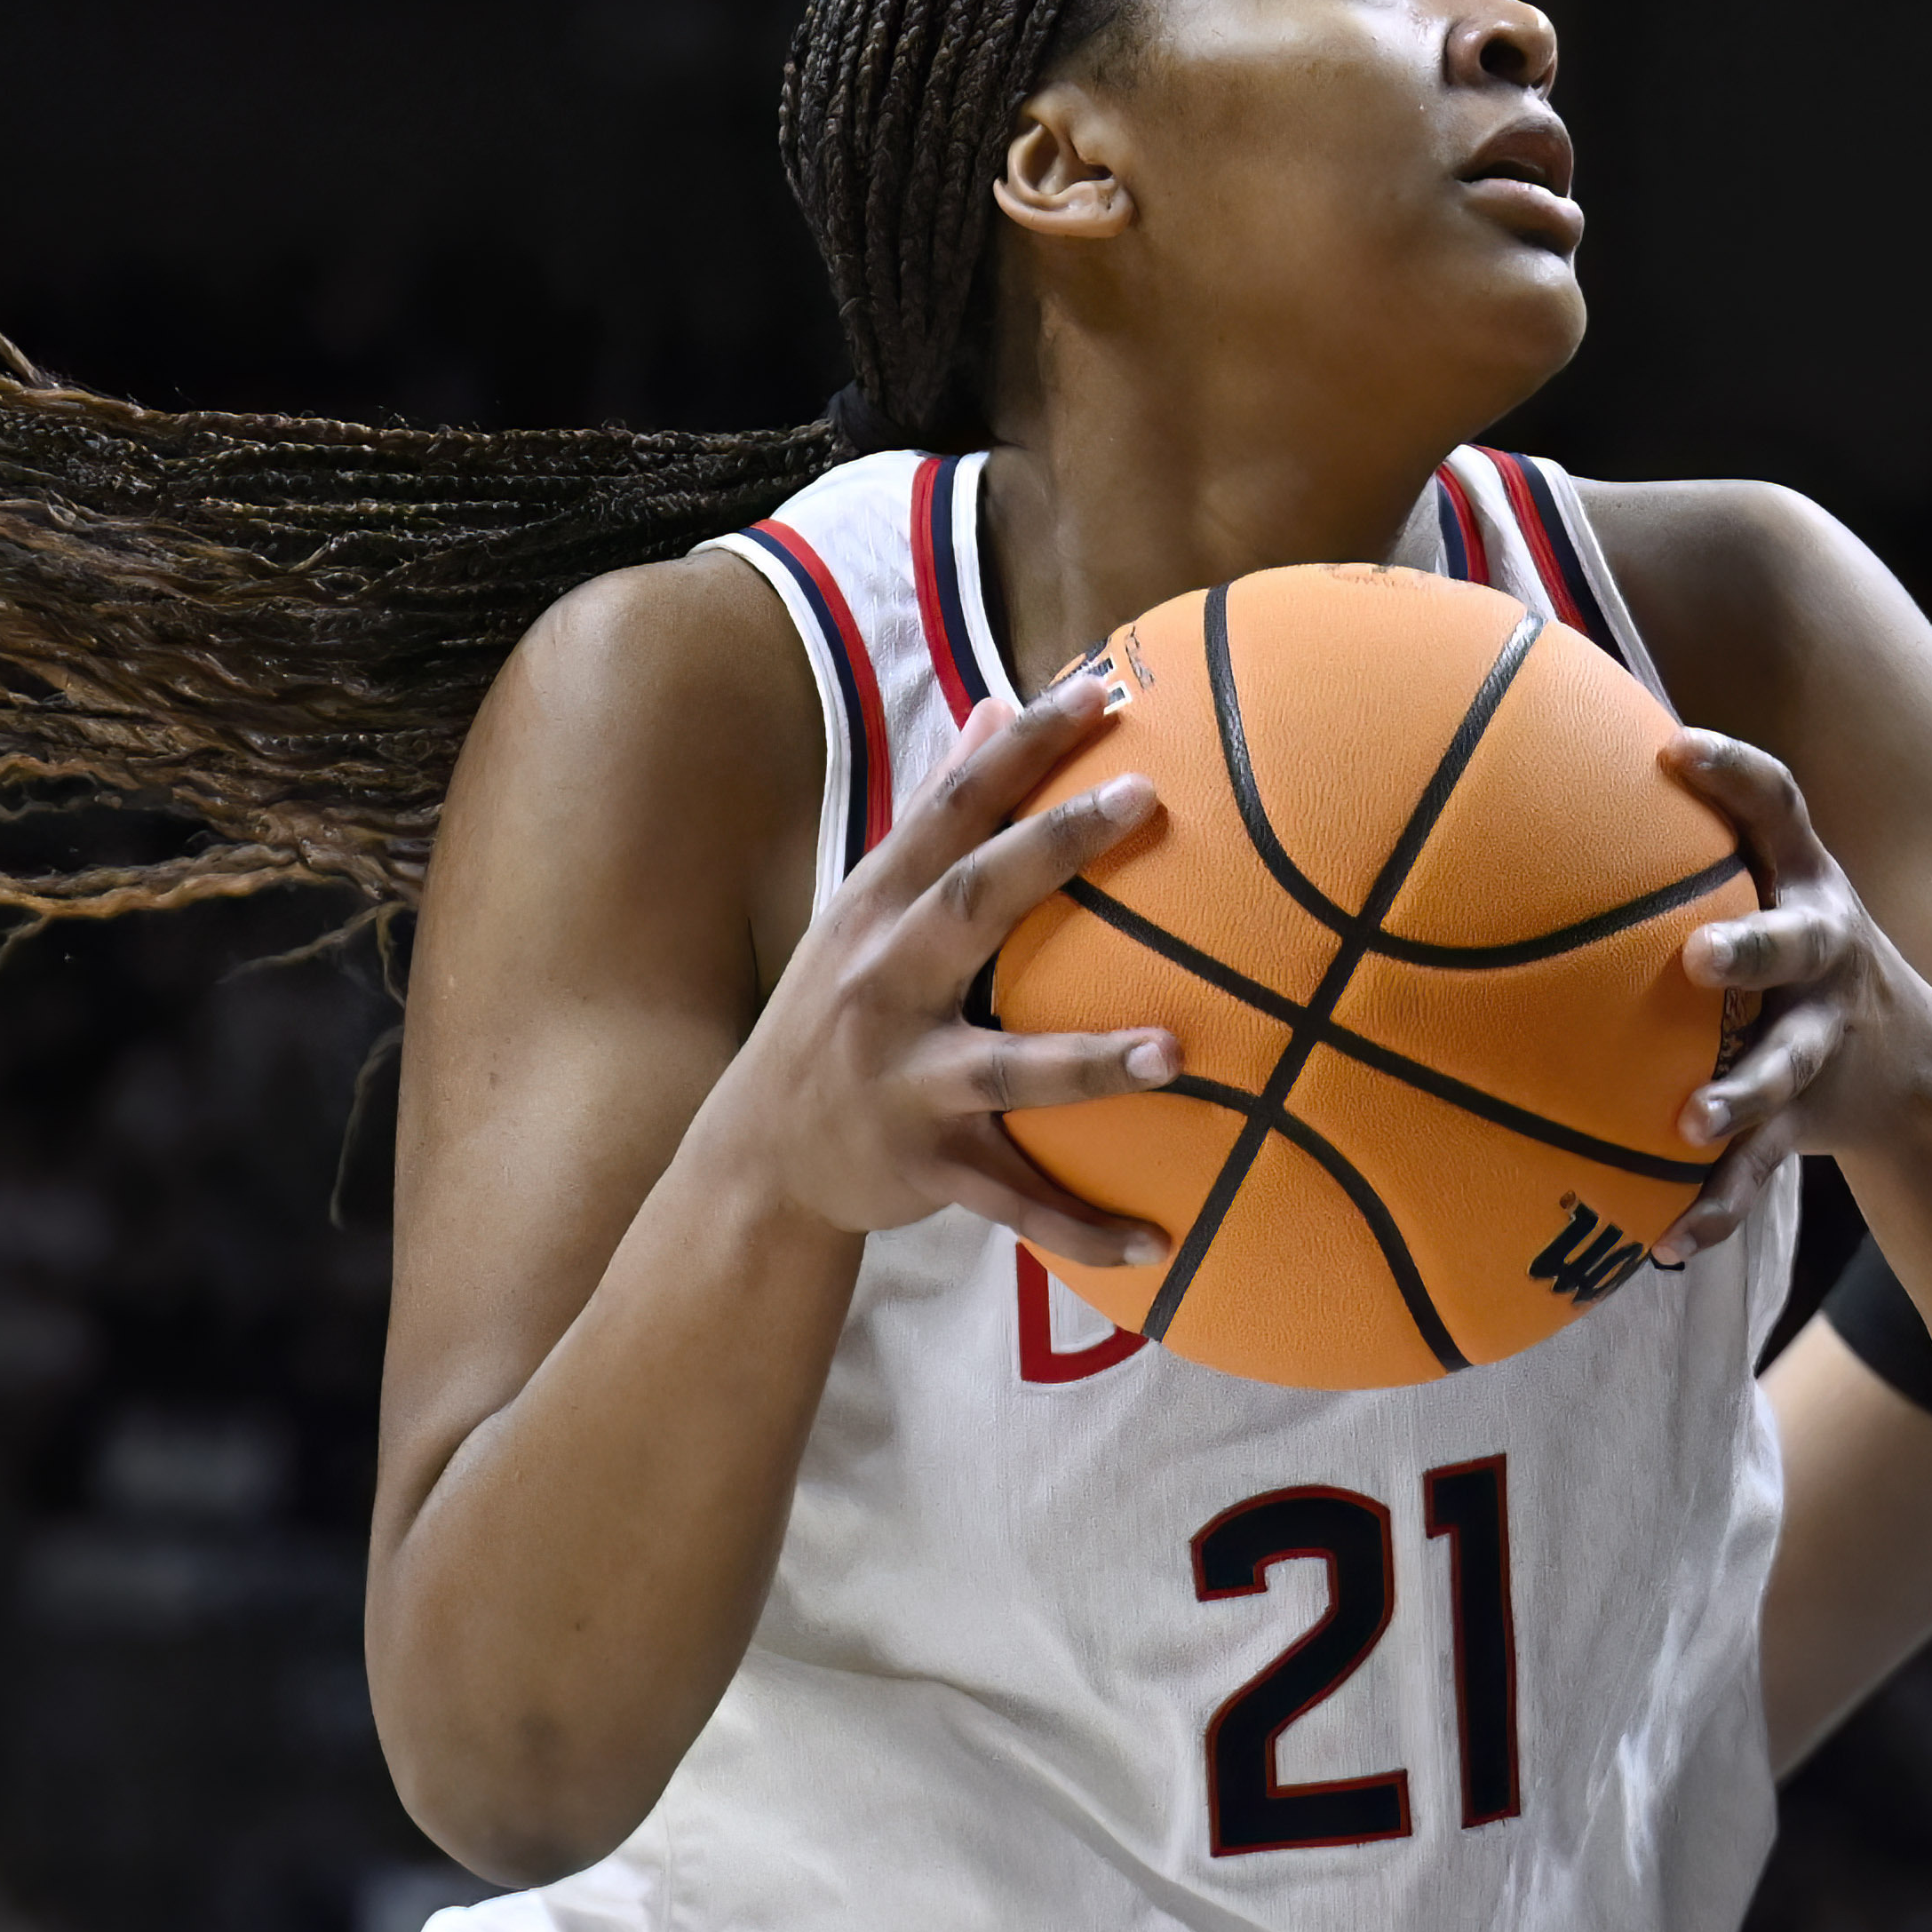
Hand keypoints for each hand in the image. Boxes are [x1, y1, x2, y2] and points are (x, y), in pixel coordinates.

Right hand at [731, 671, 1173, 1266]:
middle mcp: (883, 984)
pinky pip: (1013, 1199)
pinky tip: (1160, 1242)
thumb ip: (936, 819)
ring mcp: (903, 1079)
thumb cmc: (837, 1010)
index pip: (950, 808)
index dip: (1019, 747)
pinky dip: (1080, 1225)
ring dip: (1087, 1063)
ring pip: (1003, 1070)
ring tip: (1173, 1051)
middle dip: (1053, 849)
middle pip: (971, 905)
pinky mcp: (925, 1165)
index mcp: (877, 909)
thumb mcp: (866, 908)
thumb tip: (993, 709)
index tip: (1096, 688)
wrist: (758, 1155)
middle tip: (1143, 798)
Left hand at [1653, 731, 1931, 1260]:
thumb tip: (1519, 788)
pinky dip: (1718, 1201)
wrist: (1909, 1065)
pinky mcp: (1808, 1117)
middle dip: (1754, 949)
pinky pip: (1762, 1164)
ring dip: (1742, 1096)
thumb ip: (1670, 849)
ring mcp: (1819, 1037)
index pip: (1778, 807)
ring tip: (1694, 1124)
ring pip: (1784, 1066)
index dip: (1734, 774)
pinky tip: (1667, 1239)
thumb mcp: (1759, 887)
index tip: (1675, 750)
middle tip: (1700, 961)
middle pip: (1797, 942)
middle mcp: (1822, 950)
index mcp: (1801, 880)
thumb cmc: (1783, 951)